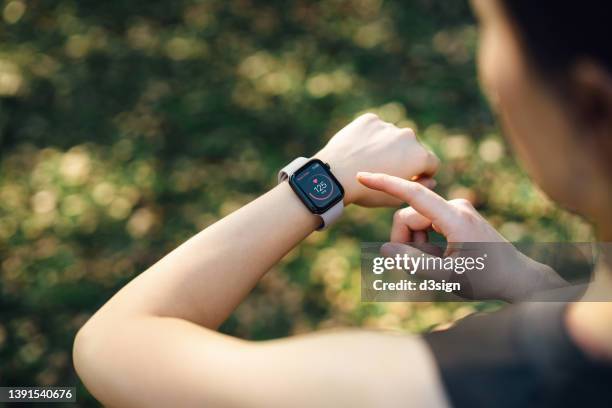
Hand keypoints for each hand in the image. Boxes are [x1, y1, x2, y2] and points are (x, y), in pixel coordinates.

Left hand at [315, 113, 438, 206]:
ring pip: (392, 136)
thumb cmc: (366, 192)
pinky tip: (358, 149)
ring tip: (368, 161)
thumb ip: (419, 187)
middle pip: (412, 148)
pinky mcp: (370, 119)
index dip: (422, 173)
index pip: (431, 163)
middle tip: (384, 169)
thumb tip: (431, 178)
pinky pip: (375, 128)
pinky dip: (370, 136)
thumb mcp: (395, 198)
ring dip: (386, 146)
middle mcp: (408, 136)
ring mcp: (389, 125)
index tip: (409, 178)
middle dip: (404, 156)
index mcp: (420, 156)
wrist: (334, 176)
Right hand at [357, 172, 567, 301]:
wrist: (519, 279)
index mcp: (454, 218)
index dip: (386, 183)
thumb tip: (385, 248)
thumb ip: (413, 263)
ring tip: (435, 266)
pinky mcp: (458, 217)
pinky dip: (425, 243)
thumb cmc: (486, 280)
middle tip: (413, 269)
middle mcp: (455, 207)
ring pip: (416, 222)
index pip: (413, 194)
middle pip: (409, 217)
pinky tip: (440, 259)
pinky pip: (428, 225)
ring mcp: (457, 210)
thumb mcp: (447, 277)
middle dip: (404, 242)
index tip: (362, 175)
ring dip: (416, 245)